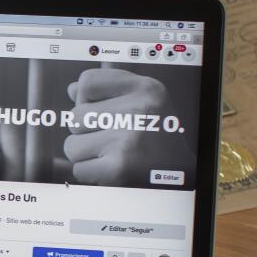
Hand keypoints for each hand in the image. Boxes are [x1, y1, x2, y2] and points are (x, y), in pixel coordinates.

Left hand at [63, 68, 186, 185]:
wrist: (184, 175)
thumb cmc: (157, 137)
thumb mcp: (146, 102)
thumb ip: (110, 91)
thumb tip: (72, 90)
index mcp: (146, 88)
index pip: (87, 82)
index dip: (86, 99)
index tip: (103, 111)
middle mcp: (139, 109)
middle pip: (76, 116)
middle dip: (87, 132)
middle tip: (115, 140)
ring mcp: (129, 138)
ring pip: (72, 145)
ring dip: (87, 155)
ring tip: (113, 154)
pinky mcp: (120, 166)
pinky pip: (79, 168)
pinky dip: (91, 174)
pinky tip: (112, 170)